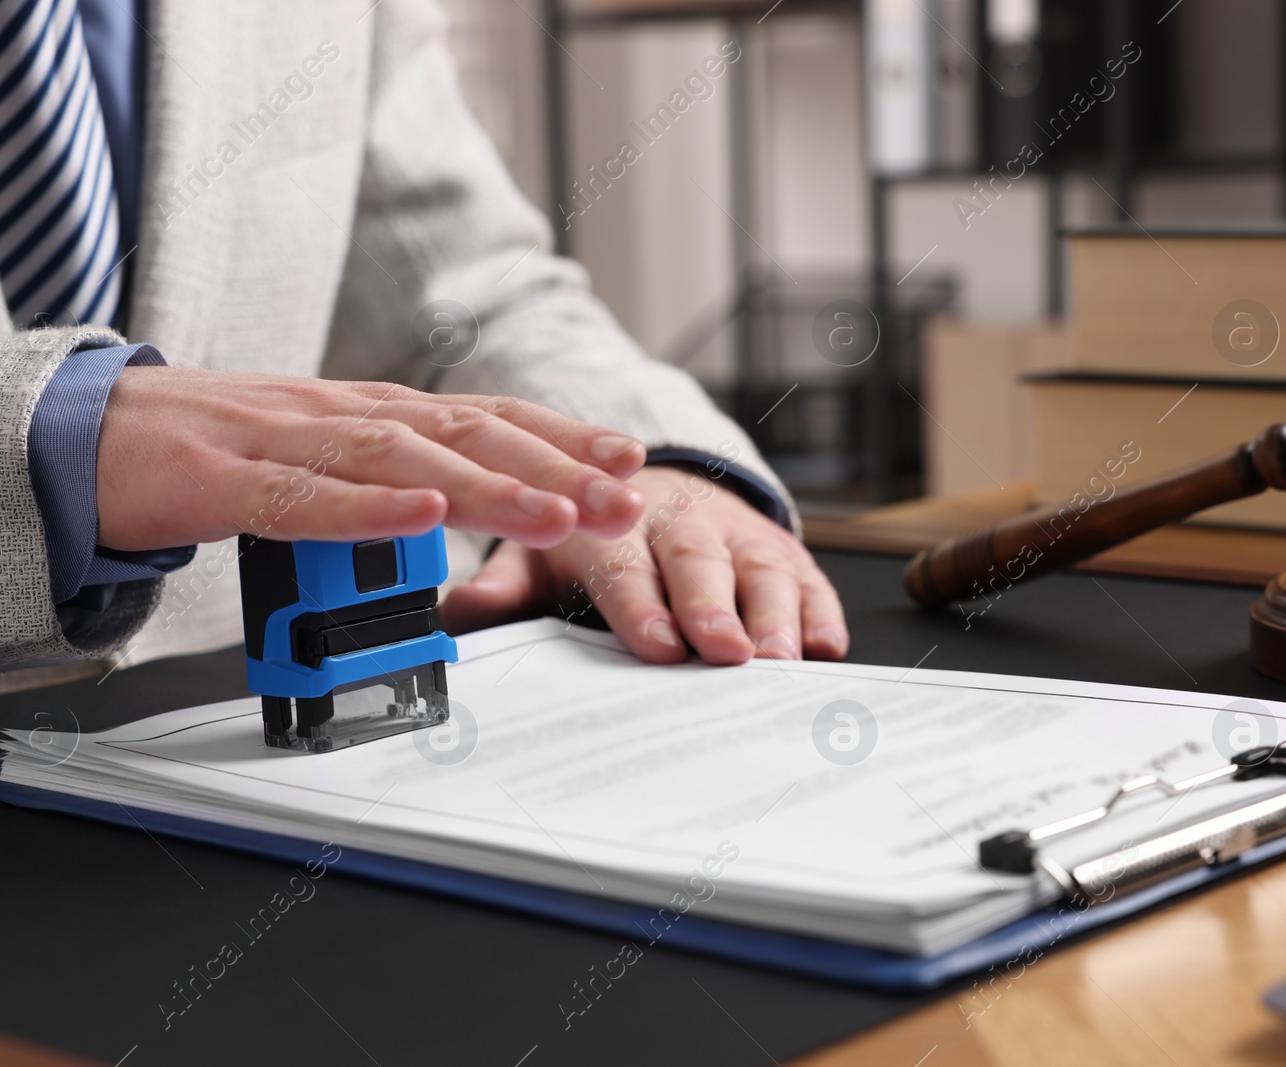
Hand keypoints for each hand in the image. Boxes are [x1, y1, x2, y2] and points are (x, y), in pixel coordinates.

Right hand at [95, 368, 646, 550]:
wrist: (80, 432)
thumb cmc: (206, 449)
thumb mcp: (317, 461)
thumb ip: (385, 480)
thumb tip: (462, 510)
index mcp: (365, 413)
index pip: (482, 416)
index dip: (560, 435)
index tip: (628, 460)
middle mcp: (338, 414)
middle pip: (463, 433)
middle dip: (554, 467)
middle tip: (624, 497)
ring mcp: (280, 441)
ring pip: (401, 459)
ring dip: (487, 486)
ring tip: (556, 513)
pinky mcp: (221, 479)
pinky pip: (302, 497)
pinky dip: (368, 506)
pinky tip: (425, 516)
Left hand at [442, 466, 848, 663]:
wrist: (651, 481)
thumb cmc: (593, 536)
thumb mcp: (540, 554)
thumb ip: (505, 588)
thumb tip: (459, 614)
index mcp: (615, 525)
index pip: (626, 566)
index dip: (643, 606)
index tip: (657, 644)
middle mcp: (681, 524)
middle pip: (700, 565)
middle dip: (715, 608)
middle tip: (726, 652)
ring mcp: (737, 535)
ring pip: (761, 570)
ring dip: (776, 615)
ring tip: (783, 659)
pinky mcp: (781, 550)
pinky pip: (809, 579)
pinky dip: (821, 611)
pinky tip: (826, 646)